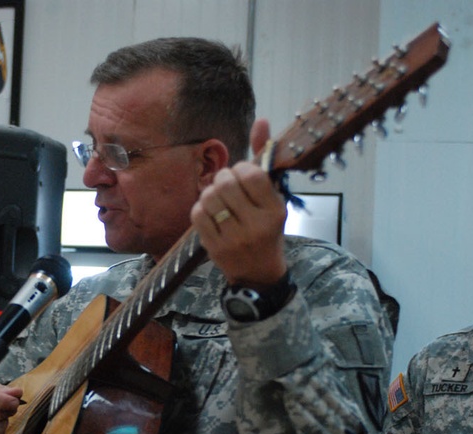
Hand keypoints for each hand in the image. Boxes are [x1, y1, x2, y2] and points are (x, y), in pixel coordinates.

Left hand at [190, 118, 288, 287]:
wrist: (258, 273)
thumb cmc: (267, 229)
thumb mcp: (274, 198)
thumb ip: (264, 160)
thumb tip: (262, 121)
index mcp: (275, 210)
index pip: (253, 174)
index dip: (242, 168)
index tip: (243, 174)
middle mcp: (256, 225)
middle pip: (226, 183)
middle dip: (223, 178)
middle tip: (227, 184)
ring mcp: (233, 238)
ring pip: (209, 197)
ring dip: (210, 192)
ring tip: (219, 198)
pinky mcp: (214, 247)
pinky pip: (197, 214)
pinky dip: (201, 207)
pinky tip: (210, 211)